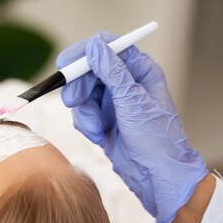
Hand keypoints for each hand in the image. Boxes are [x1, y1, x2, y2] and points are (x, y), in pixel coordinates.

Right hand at [56, 32, 208, 222]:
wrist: (156, 175)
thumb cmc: (157, 140)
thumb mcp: (133, 102)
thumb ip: (112, 72)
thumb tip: (95, 47)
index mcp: (139, 71)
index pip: (107, 47)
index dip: (84, 53)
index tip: (65, 64)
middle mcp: (124, 83)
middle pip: (88, 71)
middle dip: (79, 88)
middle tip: (74, 101)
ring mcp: (112, 102)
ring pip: (81, 93)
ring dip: (84, 113)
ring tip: (97, 129)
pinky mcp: (102, 119)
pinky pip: (81, 113)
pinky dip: (86, 124)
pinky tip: (99, 136)